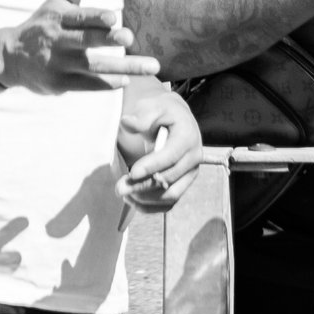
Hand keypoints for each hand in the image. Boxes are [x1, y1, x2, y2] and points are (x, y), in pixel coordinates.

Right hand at [0, 0, 159, 94]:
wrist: (11, 57)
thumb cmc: (43, 24)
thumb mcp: (57, 2)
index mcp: (58, 18)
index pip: (78, 17)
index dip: (95, 17)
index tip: (112, 17)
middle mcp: (57, 41)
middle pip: (86, 41)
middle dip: (108, 39)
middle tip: (129, 37)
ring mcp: (58, 64)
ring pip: (93, 66)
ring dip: (124, 67)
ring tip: (152, 67)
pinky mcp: (59, 84)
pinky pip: (86, 85)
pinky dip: (106, 83)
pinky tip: (127, 80)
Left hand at [116, 81, 202, 212]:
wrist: (173, 119)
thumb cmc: (160, 113)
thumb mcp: (152, 106)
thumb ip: (141, 115)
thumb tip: (128, 123)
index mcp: (188, 136)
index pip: (171, 156)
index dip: (151, 166)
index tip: (131, 172)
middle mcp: (193, 158)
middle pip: (169, 179)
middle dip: (142, 185)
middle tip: (119, 188)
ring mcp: (189, 174)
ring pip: (170, 196)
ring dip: (146, 198)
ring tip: (124, 193)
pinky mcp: (182, 185)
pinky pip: (168, 204)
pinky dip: (150, 206)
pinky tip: (132, 200)